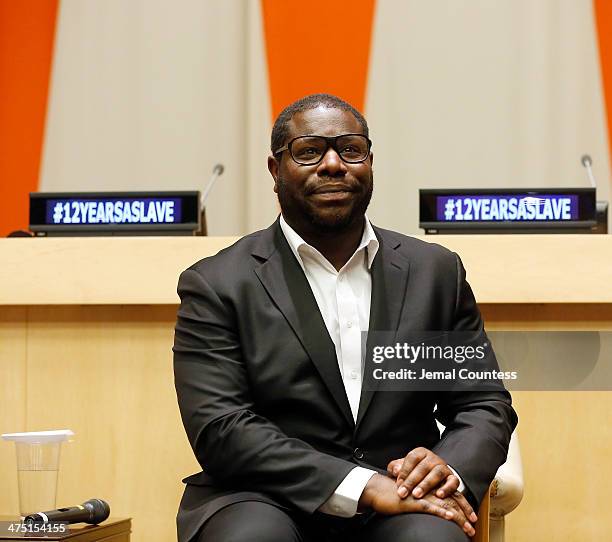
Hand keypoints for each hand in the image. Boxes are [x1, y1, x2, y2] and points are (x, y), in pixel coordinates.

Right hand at [359, 474, 475, 536]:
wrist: (378, 490)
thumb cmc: (393, 496)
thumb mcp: (411, 500)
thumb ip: (423, 503)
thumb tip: (432, 511)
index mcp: (429, 490)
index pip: (450, 497)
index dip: (463, 507)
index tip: (472, 519)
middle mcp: (428, 491)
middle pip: (452, 501)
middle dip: (465, 515)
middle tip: (473, 527)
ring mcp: (422, 496)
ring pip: (445, 505)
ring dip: (459, 517)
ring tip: (468, 528)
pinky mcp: (414, 501)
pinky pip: (430, 507)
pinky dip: (441, 512)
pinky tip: (450, 517)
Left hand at [388, 447, 456, 498]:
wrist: (433, 478)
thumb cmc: (414, 473)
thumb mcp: (403, 468)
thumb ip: (395, 467)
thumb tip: (395, 470)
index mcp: (420, 452)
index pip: (412, 458)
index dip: (404, 471)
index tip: (398, 484)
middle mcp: (433, 458)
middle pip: (423, 467)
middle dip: (412, 481)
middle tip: (403, 493)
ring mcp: (444, 467)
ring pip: (437, 473)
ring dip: (426, 484)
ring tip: (417, 495)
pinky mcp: (453, 478)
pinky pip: (453, 482)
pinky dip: (447, 488)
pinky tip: (439, 495)